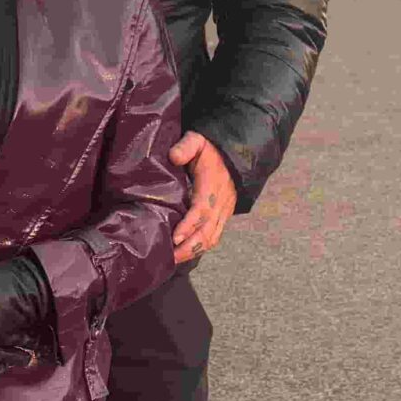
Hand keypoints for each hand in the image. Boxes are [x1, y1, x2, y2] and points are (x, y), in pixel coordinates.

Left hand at [169, 132, 234, 264]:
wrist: (232, 155)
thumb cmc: (209, 150)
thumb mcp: (197, 141)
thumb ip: (186, 146)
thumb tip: (174, 156)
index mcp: (212, 185)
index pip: (201, 209)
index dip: (189, 225)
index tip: (175, 237)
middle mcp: (221, 202)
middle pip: (207, 231)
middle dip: (188, 247)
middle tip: (169, 258)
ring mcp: (224, 212)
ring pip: (211, 238)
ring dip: (194, 251)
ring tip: (174, 260)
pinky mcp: (223, 217)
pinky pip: (214, 237)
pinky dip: (200, 248)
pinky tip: (186, 254)